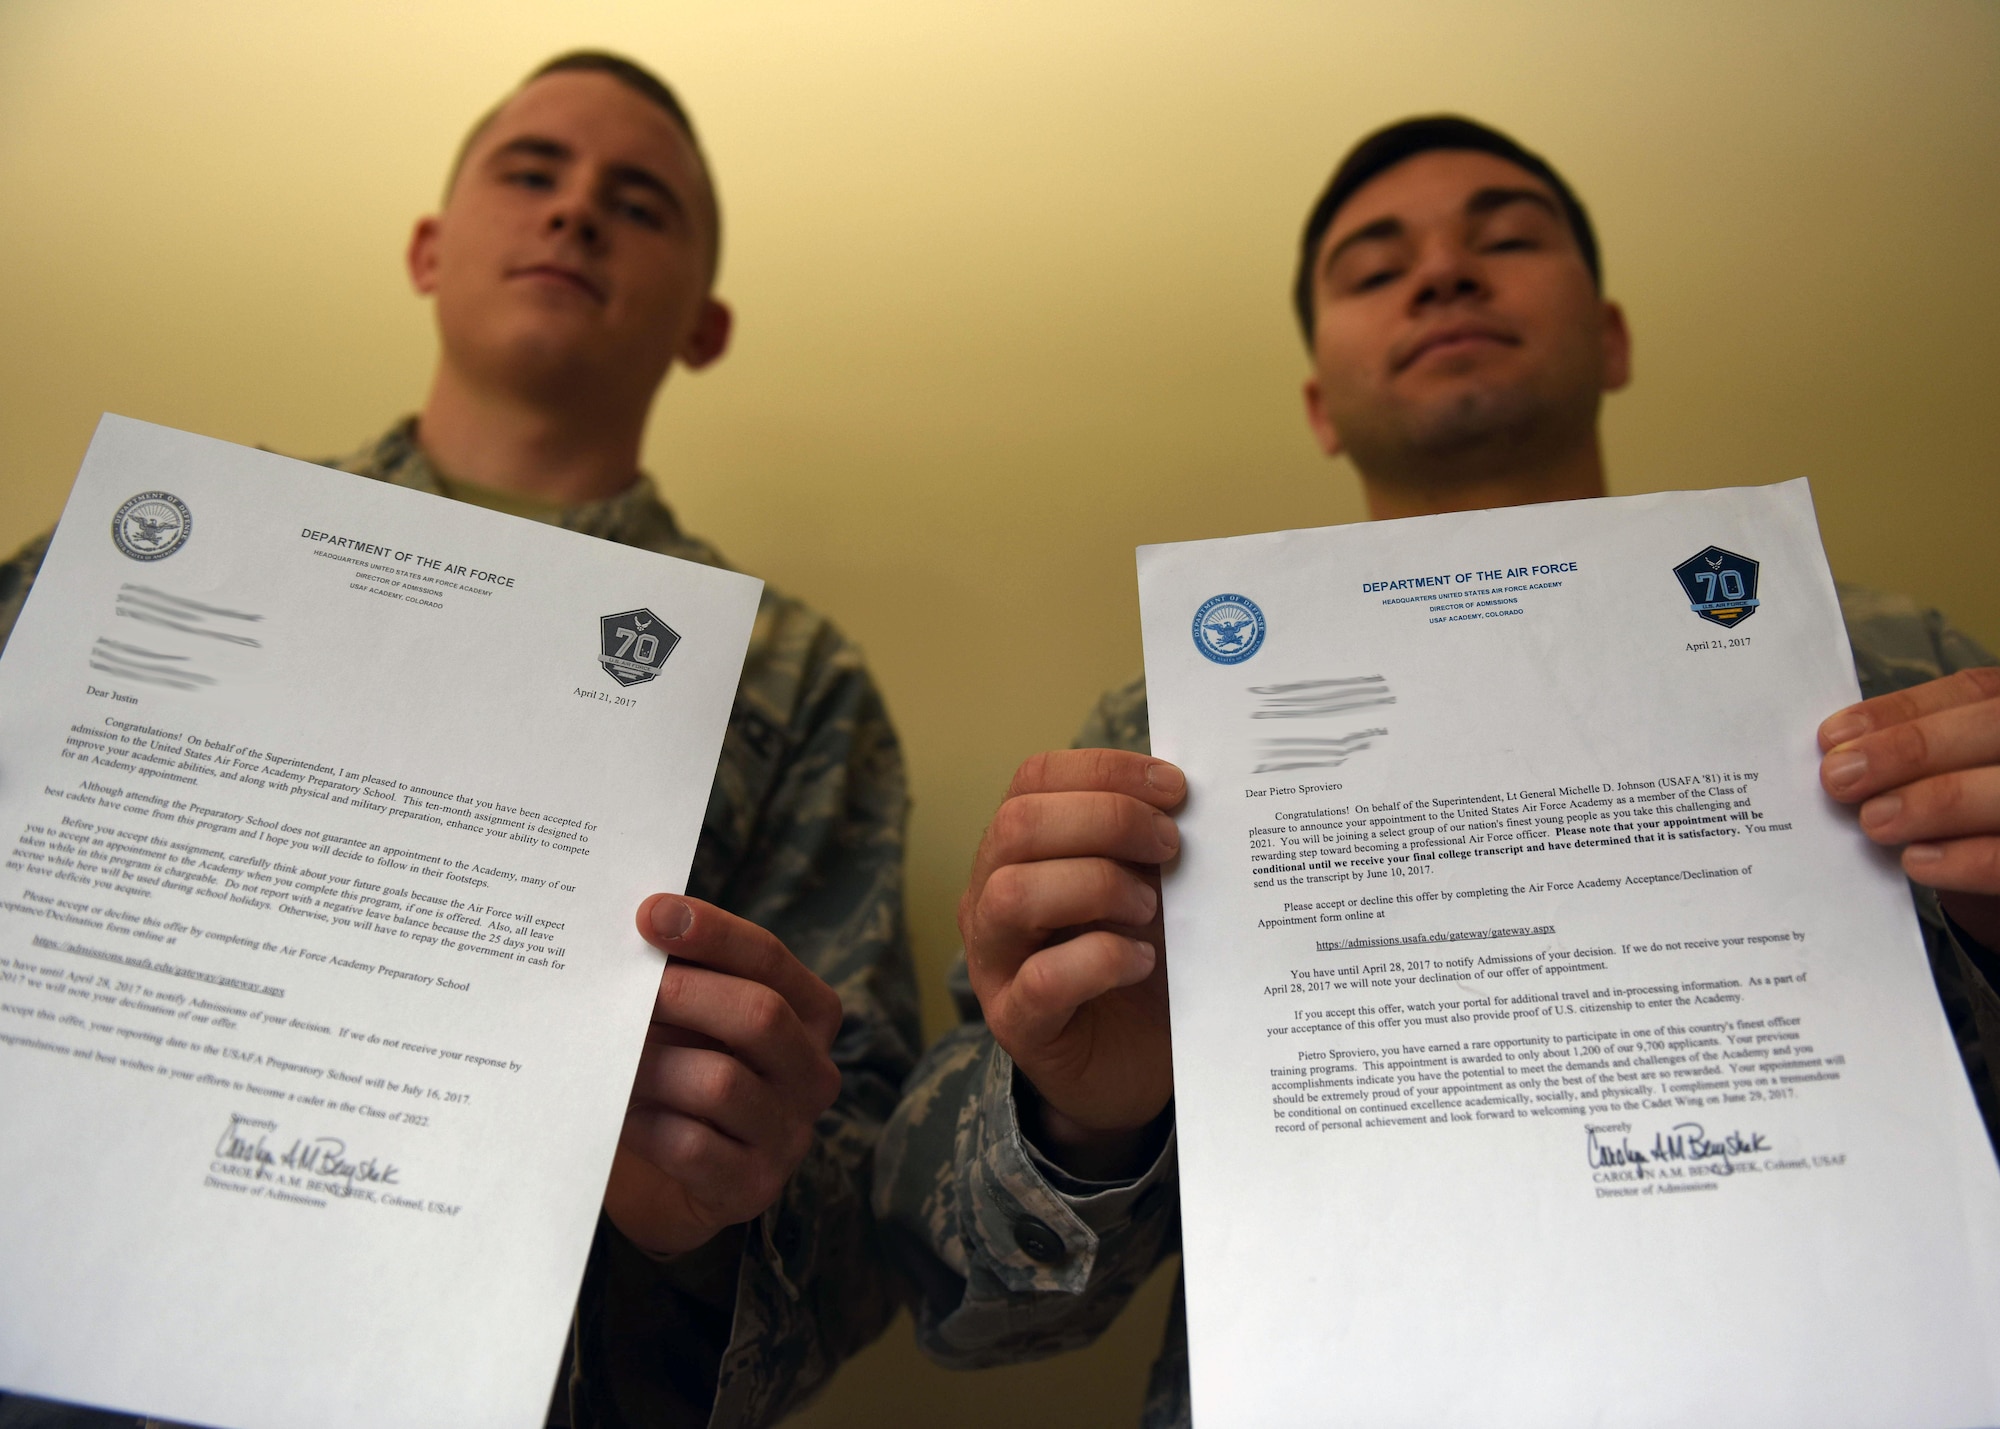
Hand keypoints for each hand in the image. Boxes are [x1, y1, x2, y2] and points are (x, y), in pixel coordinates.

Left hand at [605, 894, 843, 1255]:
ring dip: (653, 1065)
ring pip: (721, 1083)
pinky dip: (646, 1124)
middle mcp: (813, 1074)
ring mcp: (789, 1135)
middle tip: (620, 989)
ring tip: (607, 1057)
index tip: (649, 914)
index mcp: (811, 1015)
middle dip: (684, 993)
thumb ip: (683, 975)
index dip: (711, 932)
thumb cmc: (683, 1073)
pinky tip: (619, 1113)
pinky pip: (692, 1145)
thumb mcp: (694, 1020)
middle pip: (760, 1015)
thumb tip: (641, 927)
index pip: (769, 958)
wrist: (671, 1179)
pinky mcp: (751, 1187)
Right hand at [960, 749, 1183, 1177]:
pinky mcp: (1017, 1023)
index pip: (1035, 778)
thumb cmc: (1139, 959)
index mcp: (1020, 849)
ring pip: (1012, 895)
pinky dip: (1102, 960)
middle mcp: (991, 895)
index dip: (1105, 770)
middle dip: (1107, 820)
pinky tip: (1143, 961)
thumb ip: (1151, 842)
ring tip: (1150, 907)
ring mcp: (995, 961)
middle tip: (1171, 847)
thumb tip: (1188, 797)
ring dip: (1096, 886)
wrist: (1134, 1064)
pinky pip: (1043, 979)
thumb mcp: (1147, 887)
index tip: (1175, 788)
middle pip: (1018, 824)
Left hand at [1819, 667, 1999, 950]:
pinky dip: (1964, 859)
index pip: (1972, 693)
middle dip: (1910, 749)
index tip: (1833, 736)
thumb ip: (1918, 757)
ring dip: (1933, 803)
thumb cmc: (1976, 817)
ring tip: (1873, 821)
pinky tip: (1915, 860)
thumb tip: (1844, 757)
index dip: (1902, 712)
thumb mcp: (1955, 769)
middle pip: (1992, 728)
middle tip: (1840, 777)